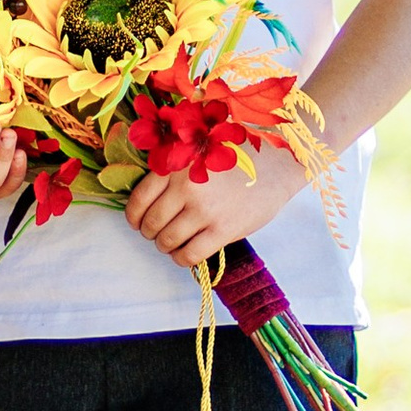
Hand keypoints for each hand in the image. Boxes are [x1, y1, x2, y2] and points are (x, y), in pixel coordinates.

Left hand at [125, 141, 308, 273]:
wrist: (276, 166)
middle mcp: (186, 188)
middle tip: (156, 234)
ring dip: (164, 246)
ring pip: (167, 241)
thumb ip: (173, 168)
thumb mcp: (198, 151)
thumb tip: (149, 195)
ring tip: (171, 243)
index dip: (134, 216)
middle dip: (149, 233)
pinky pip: (190, 255)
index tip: (137, 222)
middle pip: (152, 222)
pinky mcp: (222, 230)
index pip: (140, 199)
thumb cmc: (237, 157)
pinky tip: (185, 254)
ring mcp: (204, 210)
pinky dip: (181, 259)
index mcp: (176, 165)